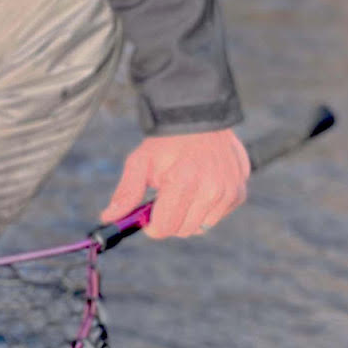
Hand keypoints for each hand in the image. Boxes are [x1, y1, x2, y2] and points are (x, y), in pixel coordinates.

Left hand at [101, 129, 250, 239]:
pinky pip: (217, 216)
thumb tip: (108, 218)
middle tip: (165, 198)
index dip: (151, 226)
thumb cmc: (166, 141)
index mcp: (184, 182)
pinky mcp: (239, 193)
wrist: (200, 117)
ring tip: (184, 189)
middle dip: (169, 220)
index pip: (164, 228)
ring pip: (201, 227)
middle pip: (183, 230)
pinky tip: (201, 187)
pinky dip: (206, 209)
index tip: (148, 216)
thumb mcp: (140, 162)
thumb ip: (126, 192)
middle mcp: (211, 190)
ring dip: (188, 215)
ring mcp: (229, 192)